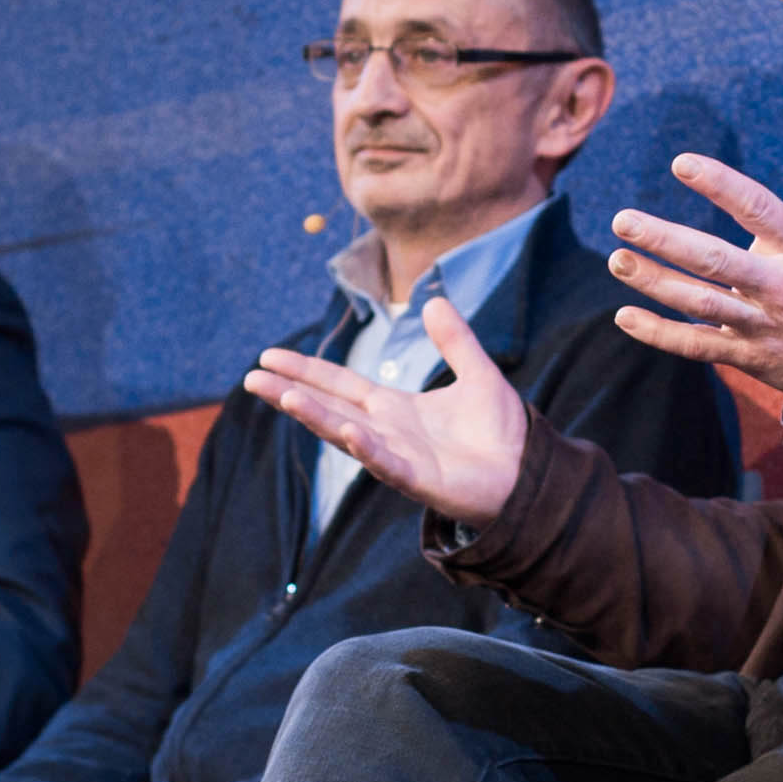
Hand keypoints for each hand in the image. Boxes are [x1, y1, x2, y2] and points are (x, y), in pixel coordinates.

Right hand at [243, 295, 527, 524]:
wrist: (531, 476)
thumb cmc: (503, 434)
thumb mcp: (478, 374)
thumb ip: (455, 340)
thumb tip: (432, 300)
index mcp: (394, 409)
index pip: (339, 385)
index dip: (305, 371)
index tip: (268, 357)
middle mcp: (386, 432)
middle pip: (328, 408)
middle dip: (290, 393)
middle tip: (251, 378)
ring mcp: (399, 458)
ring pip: (346, 435)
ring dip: (315, 417)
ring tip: (283, 396)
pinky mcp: (420, 481)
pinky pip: (386, 464)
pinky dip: (366, 448)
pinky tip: (347, 431)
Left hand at [608, 133, 782, 397]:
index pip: (757, 208)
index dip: (719, 184)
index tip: (680, 163)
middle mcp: (781, 287)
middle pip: (715, 260)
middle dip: (665, 240)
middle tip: (622, 220)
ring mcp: (762, 324)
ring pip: (700, 304)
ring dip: (655, 282)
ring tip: (616, 258)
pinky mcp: (750, 356)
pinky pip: (698, 347)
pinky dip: (661, 335)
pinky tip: (625, 317)